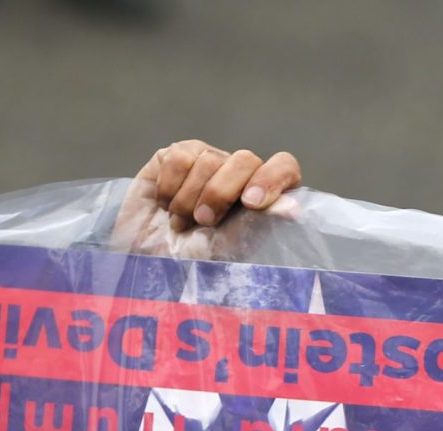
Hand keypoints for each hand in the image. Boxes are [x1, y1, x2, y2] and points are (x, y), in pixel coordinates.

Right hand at [112, 140, 302, 257]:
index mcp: (262, 195)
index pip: (284, 167)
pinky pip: (177, 157)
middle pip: (244, 159)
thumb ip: (260, 222)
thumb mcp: (230, 246)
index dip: (272, 178)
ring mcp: (206, 160)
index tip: (252, 202)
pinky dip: (168, 187)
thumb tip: (295, 208)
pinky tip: (165, 204)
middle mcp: (238, 174)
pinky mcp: (174, 156)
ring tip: (181, 222)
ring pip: (207, 159)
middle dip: (220, 193)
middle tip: (204, 222)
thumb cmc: (195, 260)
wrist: (147, 261)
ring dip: (188, 199)